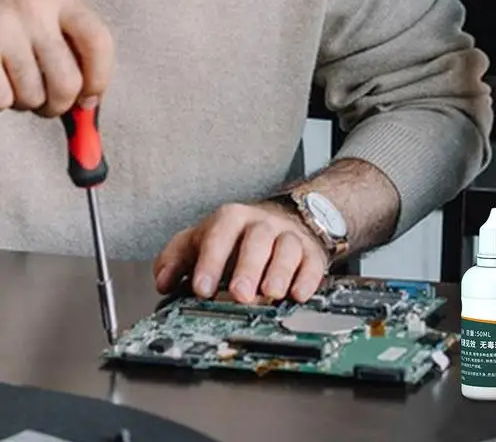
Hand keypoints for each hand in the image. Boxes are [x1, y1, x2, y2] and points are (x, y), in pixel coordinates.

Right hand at [0, 0, 113, 115]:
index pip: (98, 43)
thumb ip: (71, 46)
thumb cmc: (11, 10)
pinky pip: (1, 98)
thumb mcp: (46, 9)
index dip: (99, 80)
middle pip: (67, 80)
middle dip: (60, 104)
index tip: (89, 99)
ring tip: (16, 86)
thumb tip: (88, 102)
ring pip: (31, 95)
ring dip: (26, 103)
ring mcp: (1, 27)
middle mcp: (32, 8)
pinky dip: (2, 102)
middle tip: (49, 105)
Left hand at [153, 201, 329, 303]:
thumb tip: (164, 281)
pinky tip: (298, 295)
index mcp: (231, 220)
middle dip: (248, 267)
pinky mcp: (309, 253)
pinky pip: (312, 263)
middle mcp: (262, 225)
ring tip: (270, 294)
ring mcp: (288, 237)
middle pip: (257, 238)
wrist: (282, 220)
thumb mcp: (200, 240)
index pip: (220, 233)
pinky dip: (307, 280)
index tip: (202, 288)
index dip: (210, 261)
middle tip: (240, 293)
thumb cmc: (236, 238)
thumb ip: (176, 258)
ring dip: (279, 272)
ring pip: (287, 248)